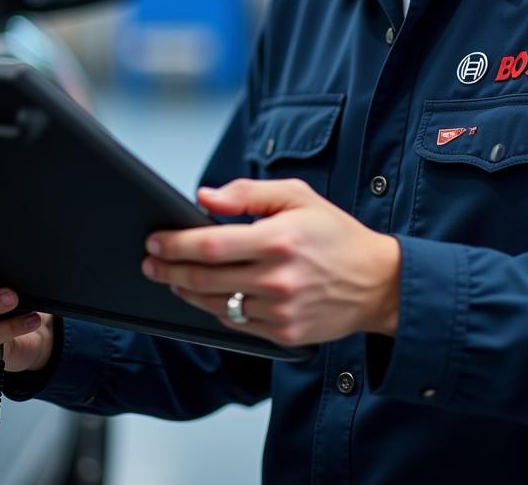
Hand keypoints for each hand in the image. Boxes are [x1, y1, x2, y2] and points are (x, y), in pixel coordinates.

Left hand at [142, 178, 400, 347]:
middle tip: (150, 262)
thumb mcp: (297, 196)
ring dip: (186, 291)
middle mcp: (277, 279)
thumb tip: (204, 197)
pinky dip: (215, 310)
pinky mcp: (285, 335)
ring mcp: (281, 311)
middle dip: (169, 269)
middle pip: (205, 278)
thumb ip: (247, 193)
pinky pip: (236, 324)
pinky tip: (204, 295)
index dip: (175, 244)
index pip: (210, 245)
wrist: (377, 281)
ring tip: (170, 278)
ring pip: (216, 305)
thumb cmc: (334, 233)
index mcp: (278, 240)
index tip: (155, 240)